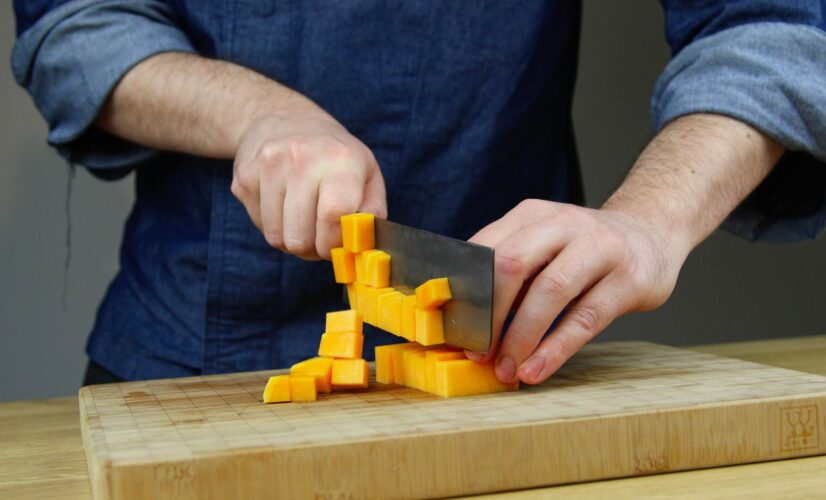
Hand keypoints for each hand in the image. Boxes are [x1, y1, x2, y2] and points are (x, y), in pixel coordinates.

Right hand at [231, 109, 385, 259]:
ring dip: (292, 239)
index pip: (333, 214)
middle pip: (300, 238)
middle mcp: (301, 159)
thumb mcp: (367, 172)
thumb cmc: (334, 155)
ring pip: (277, 238)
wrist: (284, 118)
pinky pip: (259, 227)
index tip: (336, 246)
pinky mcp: (244, 178)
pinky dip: (274, 226)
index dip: (333, 243)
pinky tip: (283, 206)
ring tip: (303, 221)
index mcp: (340, 160)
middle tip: (319, 237)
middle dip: (312, 248)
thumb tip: (362, 244)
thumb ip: (372, 211)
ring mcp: (267, 167)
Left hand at [468, 199, 689, 384]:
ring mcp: (601, 248)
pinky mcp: (629, 279)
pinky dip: (555, 349)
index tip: (454, 329)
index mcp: (533, 214)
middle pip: (513, 264)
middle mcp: (565, 223)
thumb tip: (464, 317)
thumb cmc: (584, 248)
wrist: (653, 232)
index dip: (466, 292)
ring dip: (521, 337)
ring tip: (506, 369)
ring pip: (550, 292)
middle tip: (478, 352)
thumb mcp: (544, 242)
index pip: (487, 249)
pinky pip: (585, 319)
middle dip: (490, 314)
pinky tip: (536, 370)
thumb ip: (509, 268)